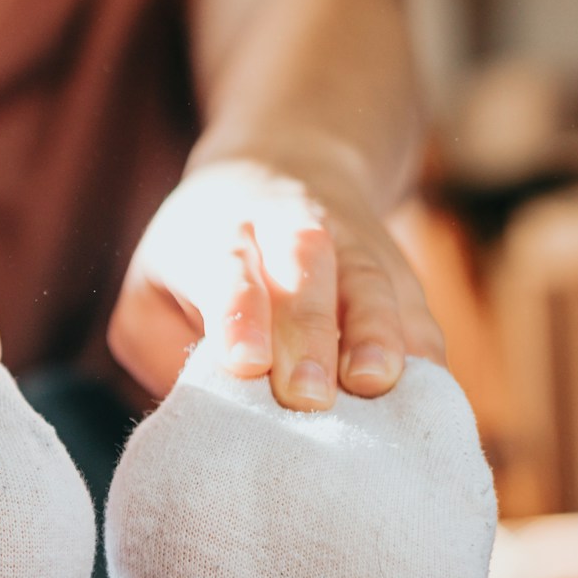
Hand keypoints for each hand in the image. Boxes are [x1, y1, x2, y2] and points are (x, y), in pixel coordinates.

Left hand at [107, 154, 444, 409]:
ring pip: (370, 283)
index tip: (246, 364)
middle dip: (308, 335)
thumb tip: (202, 411)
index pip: (227, 272)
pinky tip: (428, 394)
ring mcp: (354, 249)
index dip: (239, 315)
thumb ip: (160, 349)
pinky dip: (423, 349)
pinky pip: (418, 309)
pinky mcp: (400, 275)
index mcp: (219, 236)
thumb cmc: (199, 258)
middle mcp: (290, 232)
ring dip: (377, 335)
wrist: (284, 167)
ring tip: (376, 384)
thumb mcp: (149, 291)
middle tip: (306, 397)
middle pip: (306, 274)